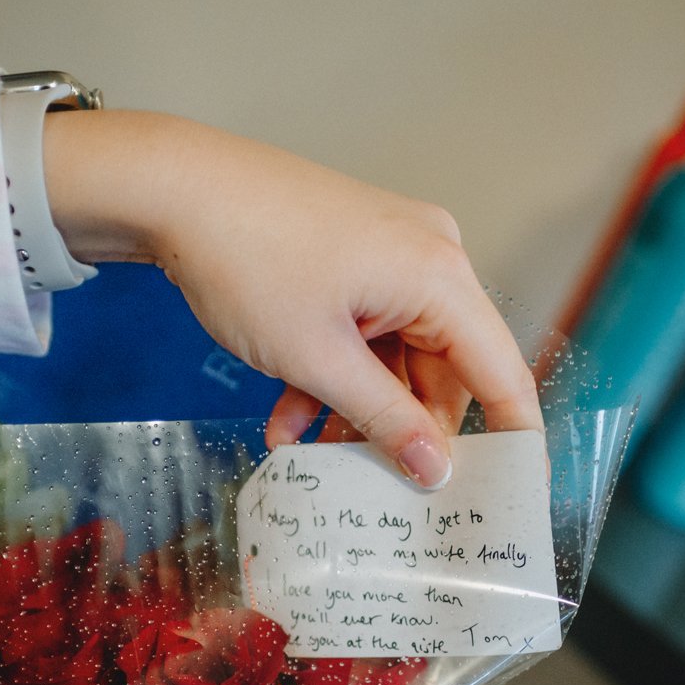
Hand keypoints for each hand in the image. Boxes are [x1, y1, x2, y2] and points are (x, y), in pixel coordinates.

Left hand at [42, 111, 540, 487]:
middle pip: (445, 371)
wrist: (174, 188)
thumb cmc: (246, 257)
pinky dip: (332, 375)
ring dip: (356, 410)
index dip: (510, 441)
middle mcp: (429, 257)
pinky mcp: (354, 257)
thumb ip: (385, 419)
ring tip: (310, 458)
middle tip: (375, 487)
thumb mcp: (318, 359)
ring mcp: (390, 253)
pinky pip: (364, 332)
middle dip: (404, 431)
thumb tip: (436, 468)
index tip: (506, 496)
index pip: (502, 374)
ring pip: (396, 359)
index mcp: (439, 276)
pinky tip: (287, 418)